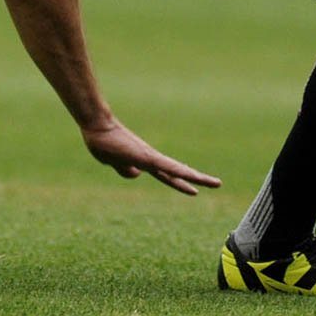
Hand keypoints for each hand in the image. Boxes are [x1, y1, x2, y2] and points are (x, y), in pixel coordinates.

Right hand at [82, 119, 221, 196]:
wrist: (98, 127)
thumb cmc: (105, 142)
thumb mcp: (115, 162)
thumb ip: (126, 169)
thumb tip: (138, 175)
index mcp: (146, 162)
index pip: (169, 174)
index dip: (182, 182)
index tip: (196, 189)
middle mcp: (152, 159)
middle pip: (178, 172)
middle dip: (197, 179)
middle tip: (218, 184)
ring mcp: (149, 157)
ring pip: (176, 169)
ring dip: (194, 176)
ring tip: (214, 182)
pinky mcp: (144, 155)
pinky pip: (164, 165)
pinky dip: (176, 171)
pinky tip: (187, 174)